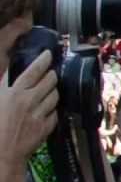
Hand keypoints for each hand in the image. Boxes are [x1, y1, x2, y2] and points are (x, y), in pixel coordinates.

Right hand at [0, 51, 57, 167]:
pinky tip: (45, 111)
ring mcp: (39, 114)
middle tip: (49, 74)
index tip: (48, 55)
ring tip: (47, 92)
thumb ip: (4, 86)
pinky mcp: (46, 127)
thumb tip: (10, 75)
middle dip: (51, 75)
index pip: (34, 70)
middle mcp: (28, 101)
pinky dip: (51, 110)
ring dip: (52, 92)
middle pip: (50, 80)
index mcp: (12, 92)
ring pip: (55, 95)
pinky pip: (55, 113)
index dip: (43, 60)